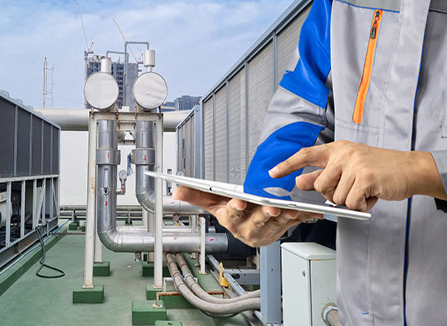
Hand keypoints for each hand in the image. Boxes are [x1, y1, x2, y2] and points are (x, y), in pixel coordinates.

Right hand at [172, 186, 321, 246]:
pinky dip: (304, 216)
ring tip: (292, 208)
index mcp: (232, 221)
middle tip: (271, 208)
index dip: (235, 209)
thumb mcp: (214, 204)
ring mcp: (267, 230)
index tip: (239, 203)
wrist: (251, 228)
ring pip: (278, 224)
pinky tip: (311, 210)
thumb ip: (196, 196)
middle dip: (264, 215)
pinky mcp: (283, 228)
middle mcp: (249, 229)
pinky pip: (295, 222)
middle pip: (257, 222)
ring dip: (286, 216)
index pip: (232, 214)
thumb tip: (175, 191)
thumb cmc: (233, 213)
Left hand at [269, 140, 445, 210]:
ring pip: (335, 197)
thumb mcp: (348, 167)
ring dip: (350, 201)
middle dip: (332, 194)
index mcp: (337, 148)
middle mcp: (344, 153)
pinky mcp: (366, 177)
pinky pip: (351, 202)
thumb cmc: (379, 168)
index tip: (272, 173)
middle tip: (351, 189)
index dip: (287, 165)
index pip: (305, 154)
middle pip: (319, 185)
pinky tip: (371, 195)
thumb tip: (299, 182)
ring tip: (364, 190)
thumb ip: (323, 174)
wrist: (411, 168)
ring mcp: (355, 164)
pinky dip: (361, 205)